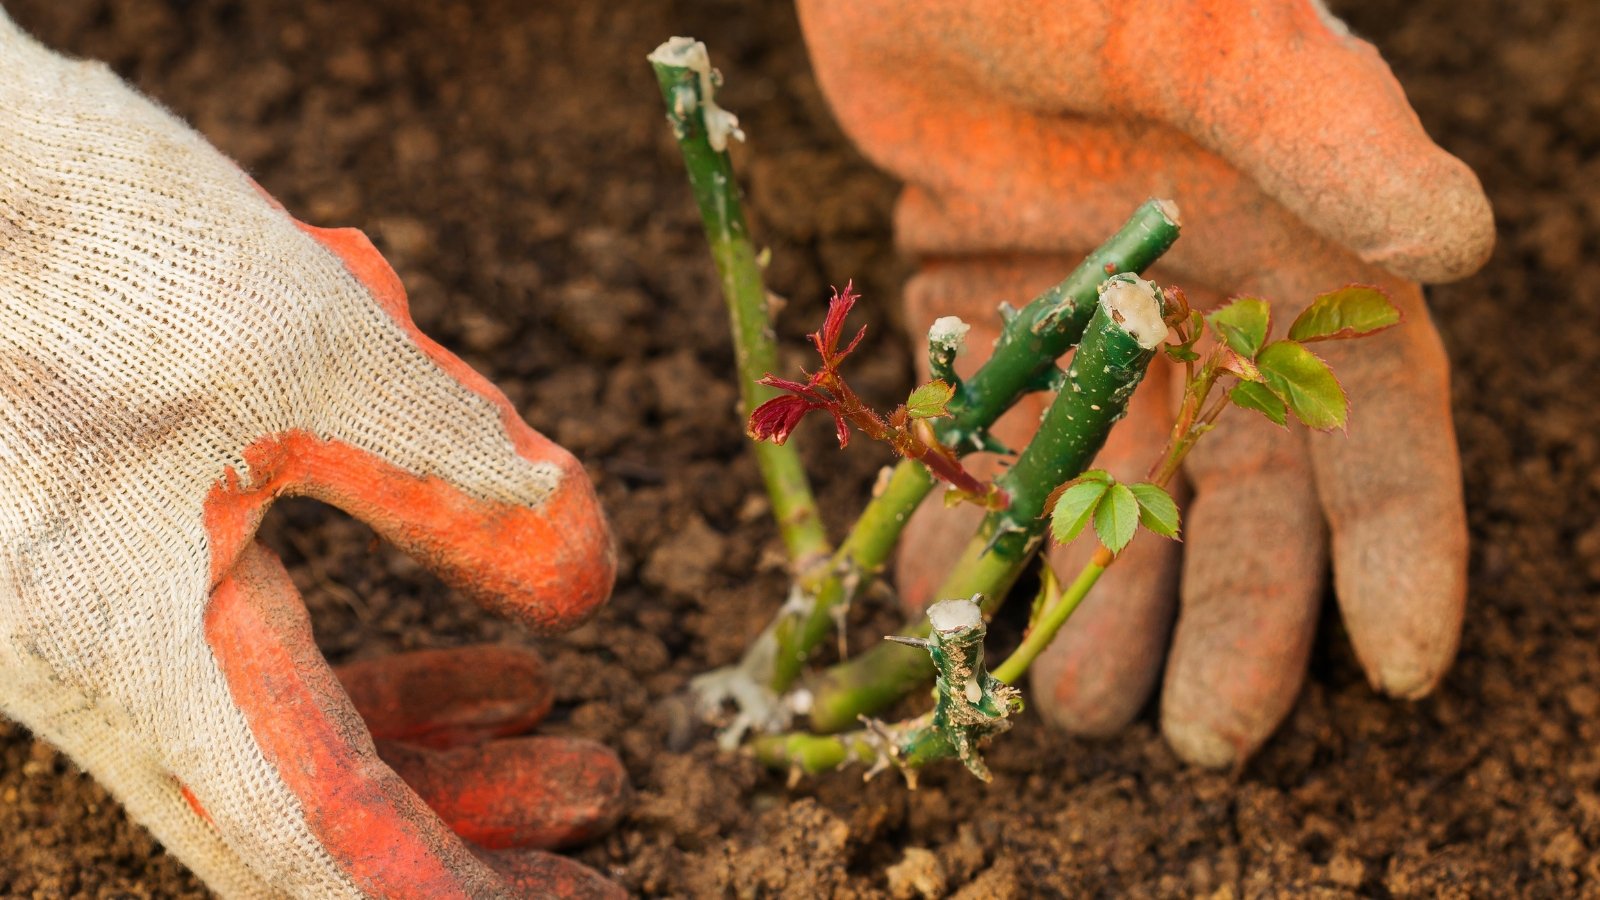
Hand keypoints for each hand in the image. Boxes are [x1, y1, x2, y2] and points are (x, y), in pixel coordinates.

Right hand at [0, 14, 621, 896]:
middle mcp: (108, 672)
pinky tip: (494, 662)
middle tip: (601, 824)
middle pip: (312, 813)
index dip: (450, 894)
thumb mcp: (313, 348)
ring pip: (293, 746)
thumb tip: (589, 573)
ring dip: (439, 753)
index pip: (320, 845)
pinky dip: (380, 678)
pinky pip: (260, 672)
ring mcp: (105, 629)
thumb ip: (459, 474)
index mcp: (139, 652)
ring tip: (575, 746)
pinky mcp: (115, 574)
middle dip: (467, 835)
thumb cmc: (81, 239)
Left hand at [798, 0, 1492, 765]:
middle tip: (1201, 736)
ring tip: (1065, 702)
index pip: (1374, 417)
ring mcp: (1096, 327)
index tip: (1400, 667)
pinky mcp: (992, 328)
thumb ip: (1321, 122)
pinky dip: (973, 521)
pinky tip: (944, 586)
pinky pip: (995, 457)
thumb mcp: (1207, 27)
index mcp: (1303, 247)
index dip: (1395, 542)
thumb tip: (1452, 241)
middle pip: (1243, 491)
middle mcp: (1210, 307)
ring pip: (1114, 496)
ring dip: (1096, 597)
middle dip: (1231, 618)